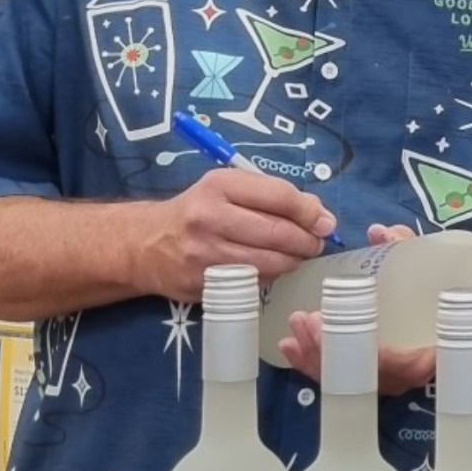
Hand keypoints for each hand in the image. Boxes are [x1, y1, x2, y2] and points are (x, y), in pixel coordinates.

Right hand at [136, 169, 337, 302]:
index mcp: (219, 185)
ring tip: (297, 255)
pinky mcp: (202, 285)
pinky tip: (272, 267)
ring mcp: (204, 255)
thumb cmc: (196, 209)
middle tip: (317, 243)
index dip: (309, 211)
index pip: (277, 196)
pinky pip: (252, 283)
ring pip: (268, 263)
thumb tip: (317, 213)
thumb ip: (270, 194)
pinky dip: (271, 276)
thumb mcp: (227, 187)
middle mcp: (209, 218)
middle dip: (306, 240)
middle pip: (277, 233)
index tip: (325, 221)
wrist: (146, 244)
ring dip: (293, 261)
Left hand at [277, 221, 435, 395]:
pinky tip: (291, 347)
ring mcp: (392, 376)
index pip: (396, 364)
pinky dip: (317, 363)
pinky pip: (345, 376)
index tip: (324, 324)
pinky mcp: (375, 372)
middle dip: (328, 352)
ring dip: (318, 357)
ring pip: (351, 380)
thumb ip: (405, 245)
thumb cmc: (443, 283)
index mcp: (432, 348)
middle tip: (305, 320)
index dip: (359, 351)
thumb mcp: (426, 259)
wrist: (458, 308)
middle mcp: (412, 370)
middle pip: (365, 376)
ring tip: (293, 330)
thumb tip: (379, 234)